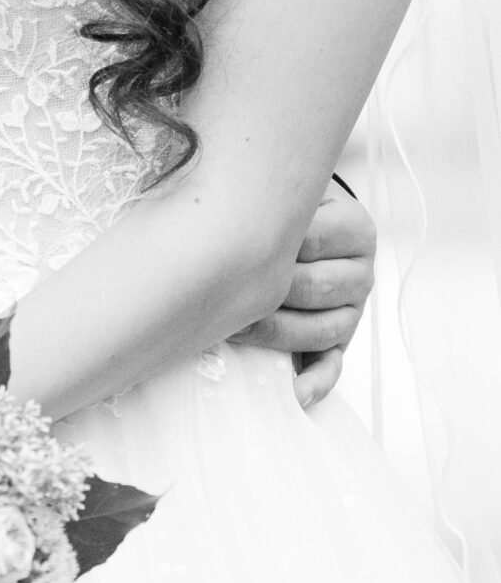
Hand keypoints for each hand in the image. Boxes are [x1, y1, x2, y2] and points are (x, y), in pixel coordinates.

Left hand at [230, 178, 375, 409]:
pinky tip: (293, 391)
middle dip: (266, 292)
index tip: (228, 244)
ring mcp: (352, 308)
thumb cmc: (273, 209)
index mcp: (354, 226)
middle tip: (222, 291)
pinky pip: (332, 365)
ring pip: (322, 329)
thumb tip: (226, 198)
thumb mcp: (278, 191)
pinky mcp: (338, 340)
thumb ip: (266, 194)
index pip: (311, 239)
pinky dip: (314, 382)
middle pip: (315, 288)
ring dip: (274, 334)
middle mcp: (360, 269)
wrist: (287, 229)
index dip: (269, 245)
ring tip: (232, 328)